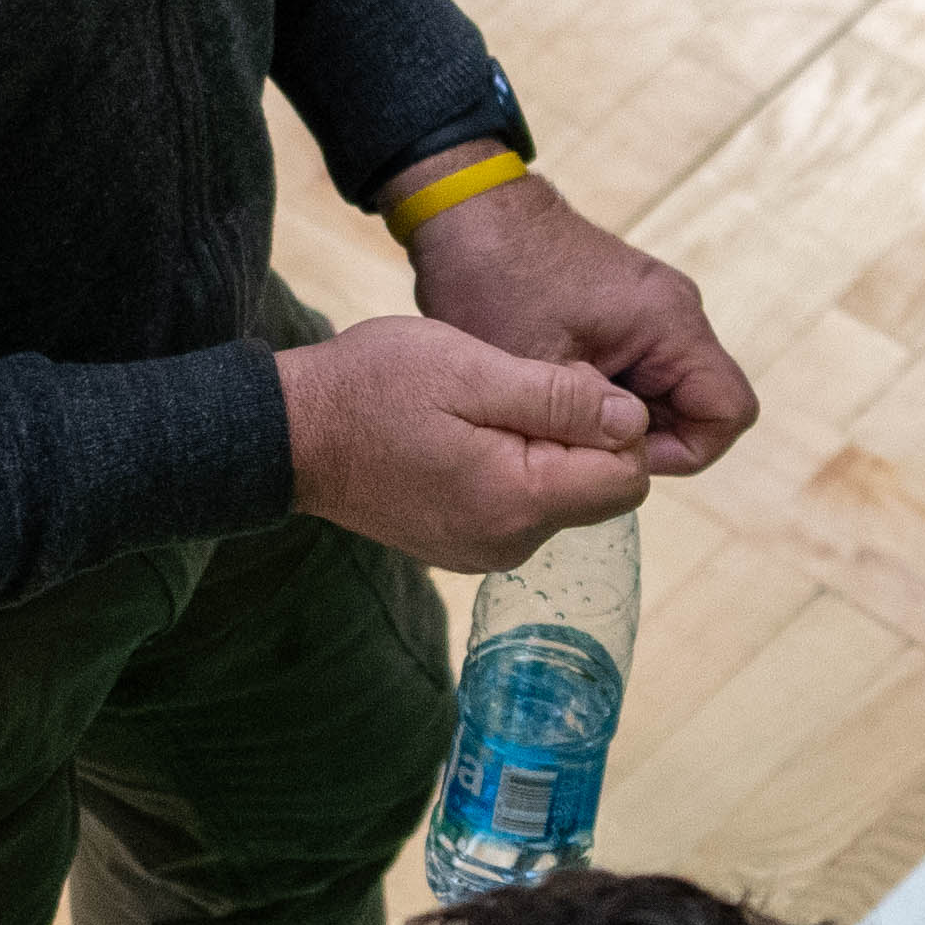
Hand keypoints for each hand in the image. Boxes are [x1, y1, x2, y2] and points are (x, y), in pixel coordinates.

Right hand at [277, 313, 650, 573]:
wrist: (292, 433)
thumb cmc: (377, 389)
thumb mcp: (474, 373)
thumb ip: (559, 400)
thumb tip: (632, 422)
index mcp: (520, 502)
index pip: (629, 477)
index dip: (611, 422)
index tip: (555, 386)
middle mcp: (510, 543)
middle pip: (598, 489)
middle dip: (577, 435)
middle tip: (511, 391)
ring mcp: (483, 551)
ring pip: (560, 494)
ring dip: (540, 448)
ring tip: (477, 410)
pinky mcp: (462, 544)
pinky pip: (520, 505)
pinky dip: (510, 467)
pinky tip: (462, 436)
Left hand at [402, 171, 758, 480]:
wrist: (470, 213)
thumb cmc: (497, 282)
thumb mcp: (536, 369)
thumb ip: (584, 423)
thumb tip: (618, 467)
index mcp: (671, 323)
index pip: (728, 413)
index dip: (681, 453)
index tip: (613, 452)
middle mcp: (676, 313)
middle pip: (700, 406)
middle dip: (644, 435)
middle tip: (576, 436)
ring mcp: (652, 309)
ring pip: (668, 392)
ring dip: (621, 415)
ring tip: (559, 411)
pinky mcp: (627, 309)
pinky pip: (641, 370)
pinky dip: (607, 393)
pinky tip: (556, 390)